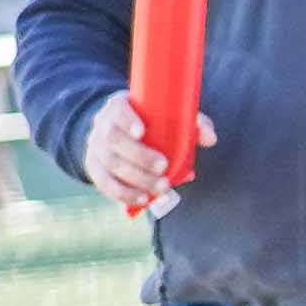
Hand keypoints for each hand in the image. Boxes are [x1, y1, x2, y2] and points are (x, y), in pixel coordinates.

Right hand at [80, 90, 183, 219]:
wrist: (119, 130)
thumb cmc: (152, 121)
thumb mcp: (168, 114)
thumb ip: (192, 123)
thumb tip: (211, 139)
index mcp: (118, 106)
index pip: (117, 109)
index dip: (126, 121)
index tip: (142, 132)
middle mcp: (102, 125)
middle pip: (113, 140)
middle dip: (138, 155)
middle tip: (163, 166)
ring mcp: (95, 148)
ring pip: (111, 164)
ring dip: (137, 179)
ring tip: (162, 187)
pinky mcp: (95, 168)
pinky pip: (104, 183)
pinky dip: (124, 193)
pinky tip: (143, 199)